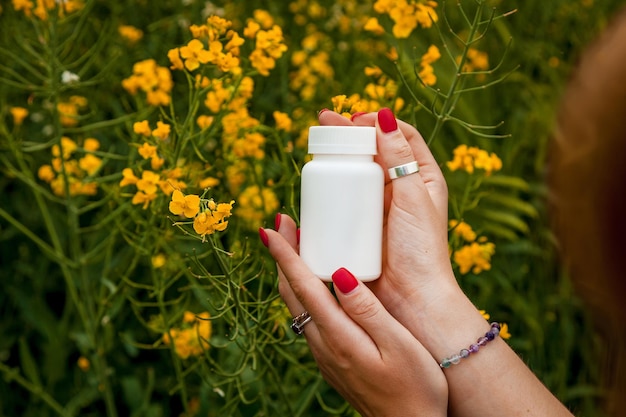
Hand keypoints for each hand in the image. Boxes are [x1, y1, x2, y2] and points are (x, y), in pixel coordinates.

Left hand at [260, 214, 447, 416]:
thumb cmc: (416, 390)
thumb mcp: (399, 346)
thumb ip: (368, 310)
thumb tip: (342, 273)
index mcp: (339, 336)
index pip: (303, 286)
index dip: (284, 255)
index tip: (269, 228)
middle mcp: (323, 345)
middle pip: (292, 293)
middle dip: (283, 256)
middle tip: (281, 224)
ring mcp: (325, 355)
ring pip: (297, 306)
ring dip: (291, 272)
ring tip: (294, 245)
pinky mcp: (332, 360)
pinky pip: (307, 318)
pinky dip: (303, 292)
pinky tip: (315, 284)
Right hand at [318, 109, 460, 320]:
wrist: (412, 302)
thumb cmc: (422, 251)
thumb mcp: (413, 198)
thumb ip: (400, 158)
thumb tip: (384, 115)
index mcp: (422, 178)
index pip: (399, 137)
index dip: (377, 122)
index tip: (353, 118)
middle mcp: (401, 190)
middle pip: (373, 151)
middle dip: (348, 135)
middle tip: (322, 123)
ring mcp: (379, 209)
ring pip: (357, 174)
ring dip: (338, 158)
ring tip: (316, 148)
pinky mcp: (362, 227)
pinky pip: (344, 201)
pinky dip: (330, 188)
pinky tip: (316, 181)